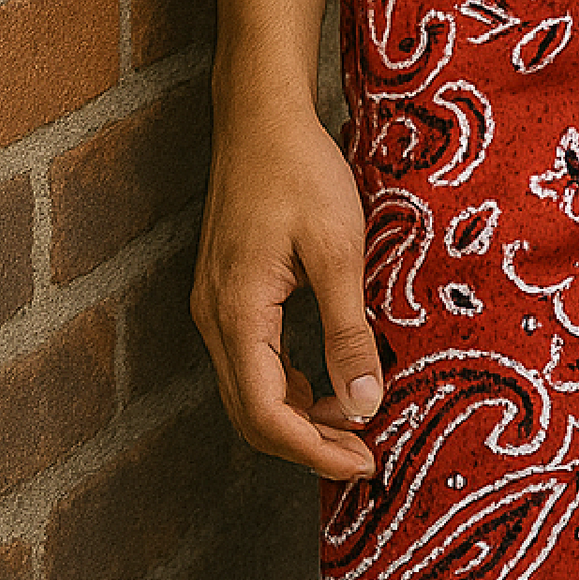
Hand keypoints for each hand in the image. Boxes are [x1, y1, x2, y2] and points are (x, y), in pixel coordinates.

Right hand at [193, 97, 381, 478]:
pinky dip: (285, 386)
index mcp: (237, 314)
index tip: (364, 462)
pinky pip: (248, 362)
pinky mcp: (224, 293)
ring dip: (296, 419)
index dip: (315, 450)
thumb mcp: (338, 250)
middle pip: (251, 414)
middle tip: (363, 457)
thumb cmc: (300, 172)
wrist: (261, 117)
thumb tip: (364, 404)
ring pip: (248, 391)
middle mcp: (214, 319)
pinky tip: (324, 384)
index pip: (267, 414)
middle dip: (307, 446)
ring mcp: (214, 306)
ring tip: (351, 424)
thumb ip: (348, 330)